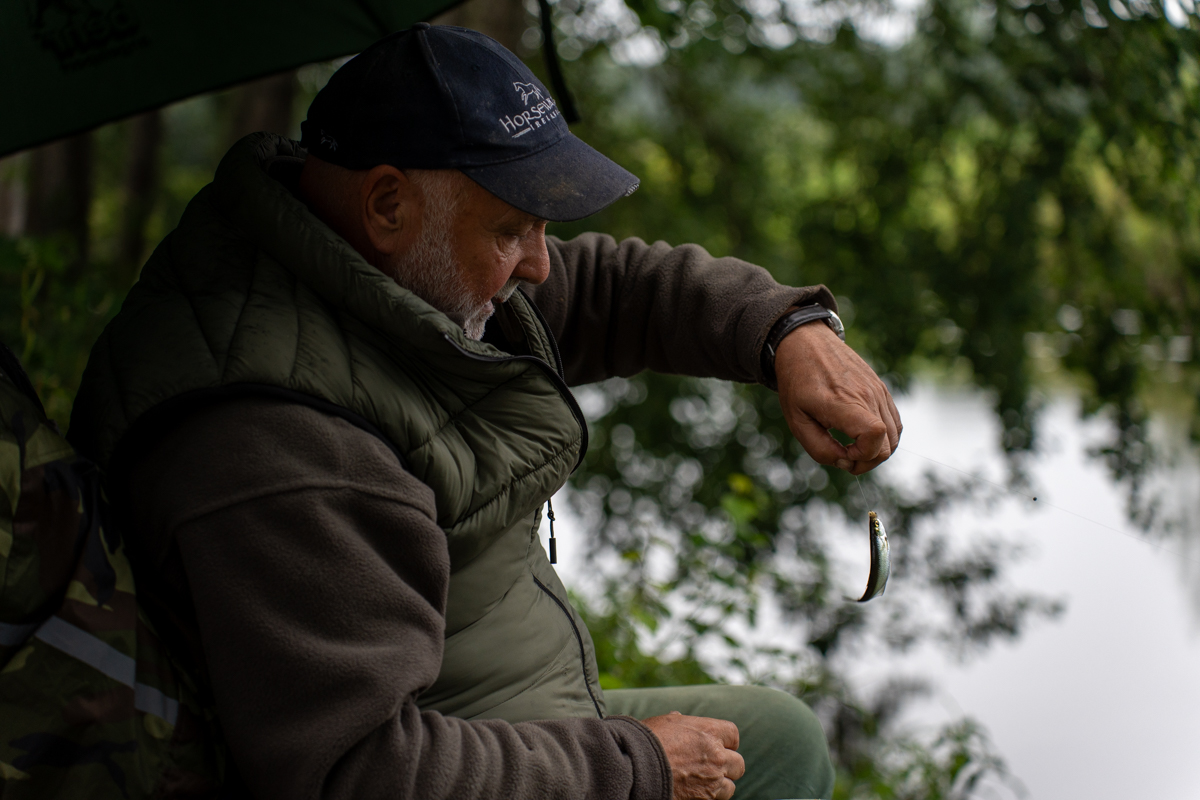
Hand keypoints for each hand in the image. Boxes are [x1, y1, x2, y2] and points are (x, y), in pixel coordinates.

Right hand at [641, 711, 744, 799]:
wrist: (637, 766)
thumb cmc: (648, 740)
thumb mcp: (666, 722)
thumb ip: (681, 722)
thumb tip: (680, 718)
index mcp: (709, 730)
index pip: (733, 734)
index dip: (726, 742)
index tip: (717, 746)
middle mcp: (717, 754)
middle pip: (738, 763)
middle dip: (727, 766)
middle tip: (712, 767)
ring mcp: (713, 778)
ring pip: (730, 785)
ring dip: (720, 784)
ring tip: (704, 782)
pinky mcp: (705, 797)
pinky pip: (717, 799)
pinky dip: (709, 797)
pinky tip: (695, 791)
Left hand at [775, 320, 900, 474]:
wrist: (806, 343)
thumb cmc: (797, 383)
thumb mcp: (796, 421)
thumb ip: (819, 448)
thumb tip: (845, 462)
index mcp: (843, 402)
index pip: (875, 435)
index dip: (862, 456)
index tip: (842, 453)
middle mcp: (867, 395)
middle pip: (888, 445)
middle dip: (867, 461)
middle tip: (843, 455)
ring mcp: (878, 391)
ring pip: (895, 436)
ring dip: (876, 450)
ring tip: (852, 446)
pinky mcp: (882, 389)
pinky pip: (895, 422)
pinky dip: (884, 437)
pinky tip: (861, 435)